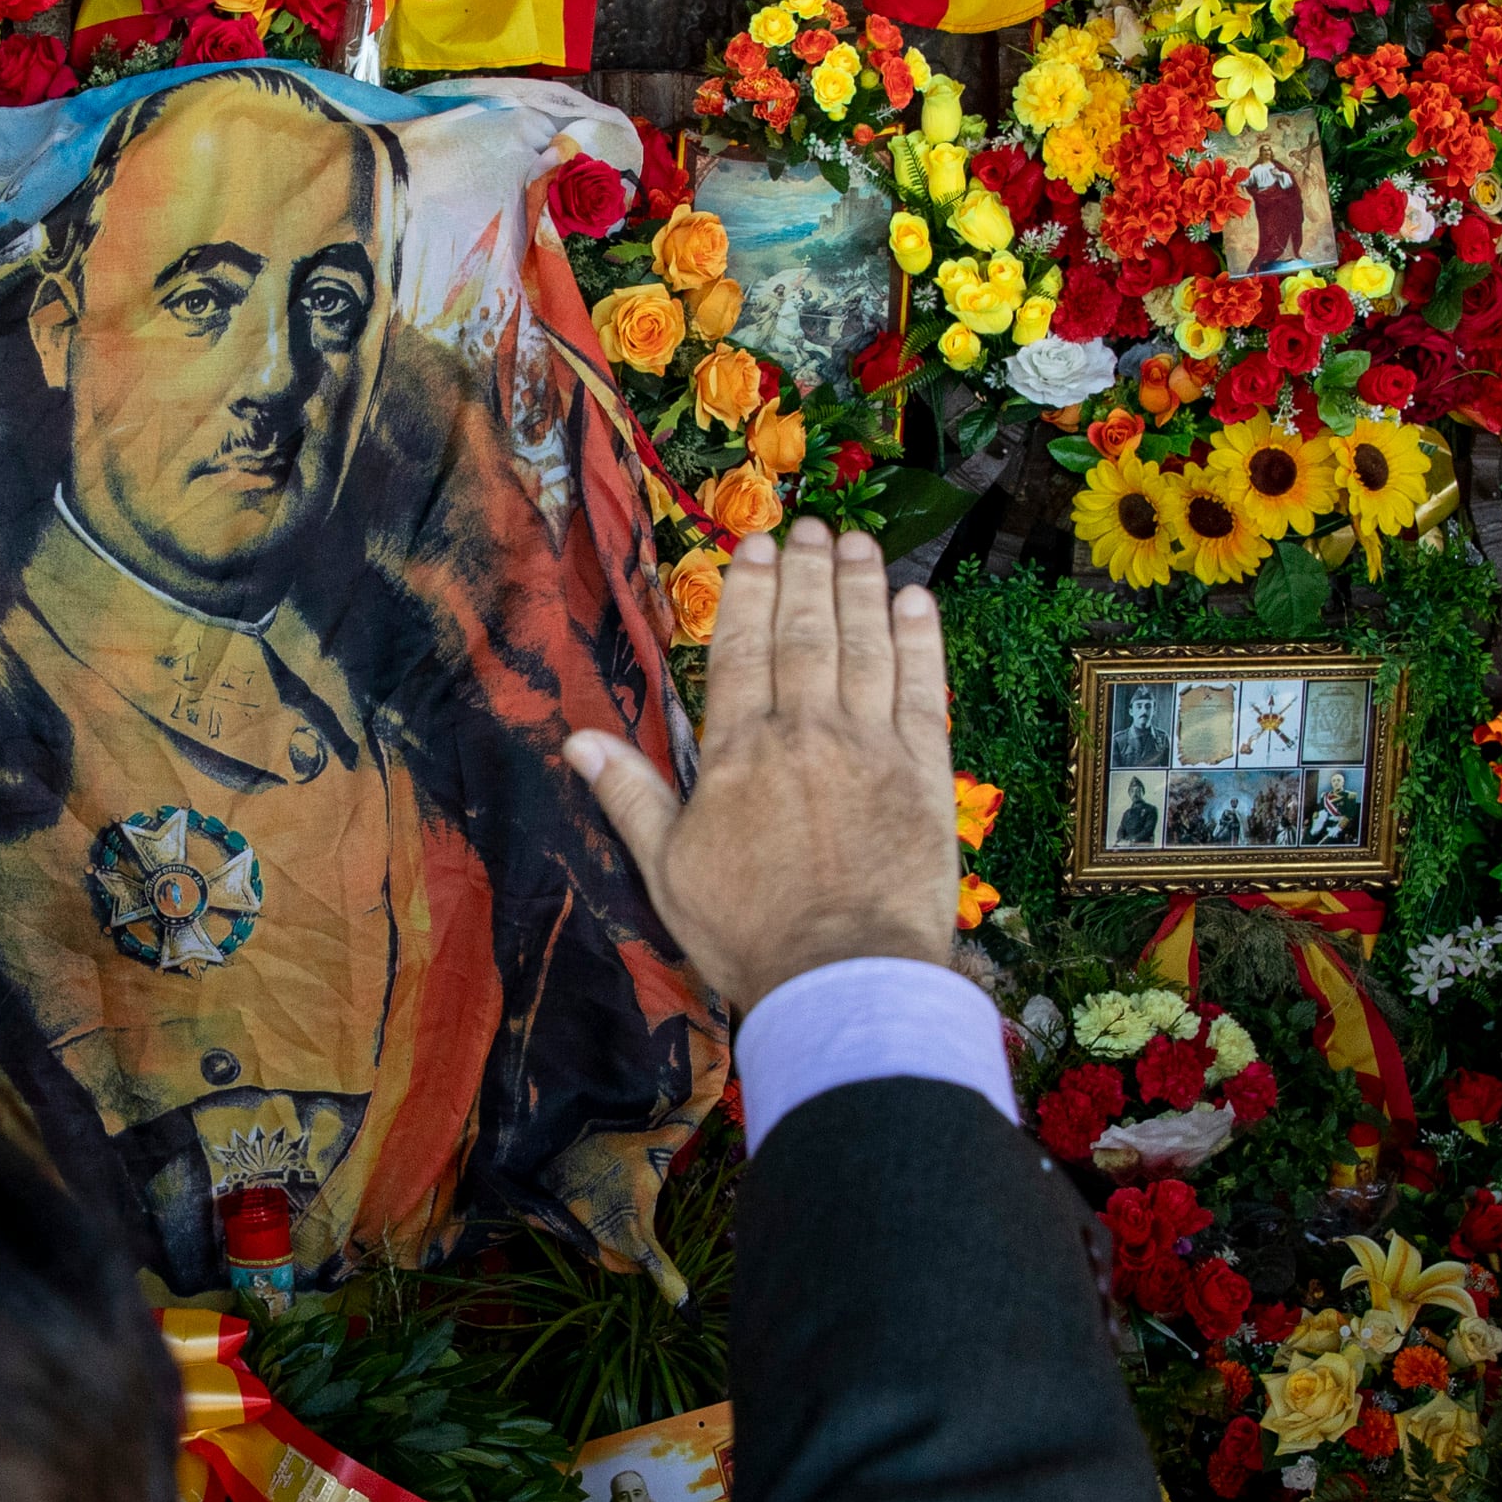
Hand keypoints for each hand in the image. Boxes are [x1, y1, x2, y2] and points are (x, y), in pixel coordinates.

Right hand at [563, 522, 953, 1011]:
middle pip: (804, 633)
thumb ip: (630, 798)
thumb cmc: (748, 932)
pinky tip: (916, 602)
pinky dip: (919, 639)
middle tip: (811, 527)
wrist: (843, 975)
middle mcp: (805, 731)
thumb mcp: (668, 870)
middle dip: (806, 573)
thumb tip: (578, 741)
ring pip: (865, 645)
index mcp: (739, 752)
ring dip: (860, 588)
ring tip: (858, 543)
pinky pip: (922, 688)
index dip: (748, 592)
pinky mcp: (924, 773)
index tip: (755, 546)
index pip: (739, 650)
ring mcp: (870, 746)